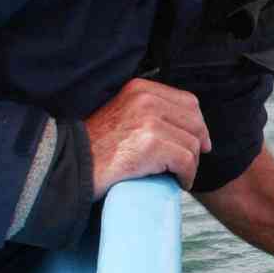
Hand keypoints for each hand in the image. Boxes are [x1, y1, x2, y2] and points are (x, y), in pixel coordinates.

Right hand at [85, 78, 211, 196]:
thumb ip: (150, 111)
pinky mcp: (152, 145)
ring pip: (192, 145)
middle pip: (195, 123)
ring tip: (179, 175)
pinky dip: (186, 176)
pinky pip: (186, 162)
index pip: (189, 102)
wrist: (73, 163)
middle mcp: (147, 100)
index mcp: (141, 89)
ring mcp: (150, 121)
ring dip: (190, 165)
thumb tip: (190, 126)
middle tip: (191, 163)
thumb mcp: (123, 113)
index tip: (200, 142)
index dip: (199, 125)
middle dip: (197, 146)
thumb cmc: (97, 146)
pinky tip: (178, 183)